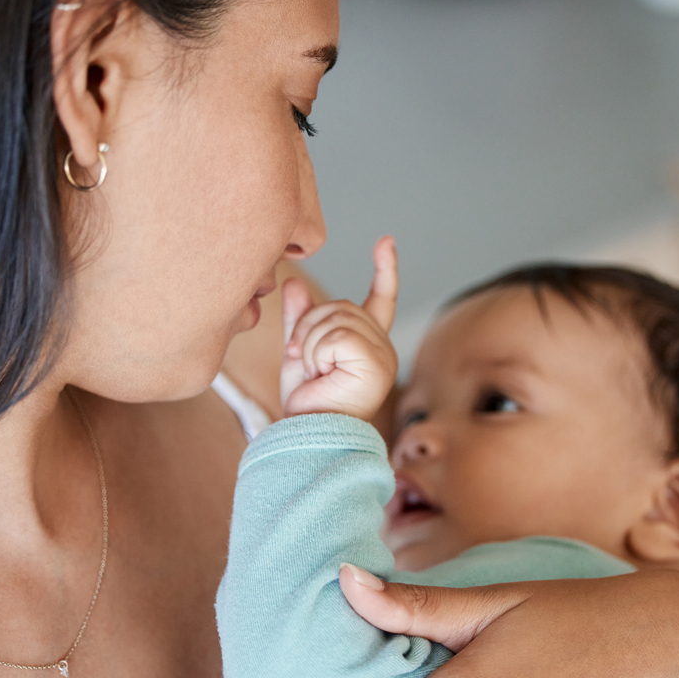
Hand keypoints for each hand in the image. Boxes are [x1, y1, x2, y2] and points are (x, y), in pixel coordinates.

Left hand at [280, 237, 398, 420]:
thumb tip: (293, 282)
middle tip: (302, 360)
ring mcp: (383, 355)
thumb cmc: (305, 404)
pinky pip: (338, 335)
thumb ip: (299, 318)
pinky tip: (321, 373)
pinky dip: (317, 352)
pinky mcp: (377, 363)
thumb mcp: (298, 352)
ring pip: (337, 317)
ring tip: (313, 371)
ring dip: (310, 342)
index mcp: (367, 342)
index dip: (385, 269)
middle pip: (341, 304)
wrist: (306, 435)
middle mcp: (382, 345)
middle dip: (309, 327)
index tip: (386, 242)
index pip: (381, 298)